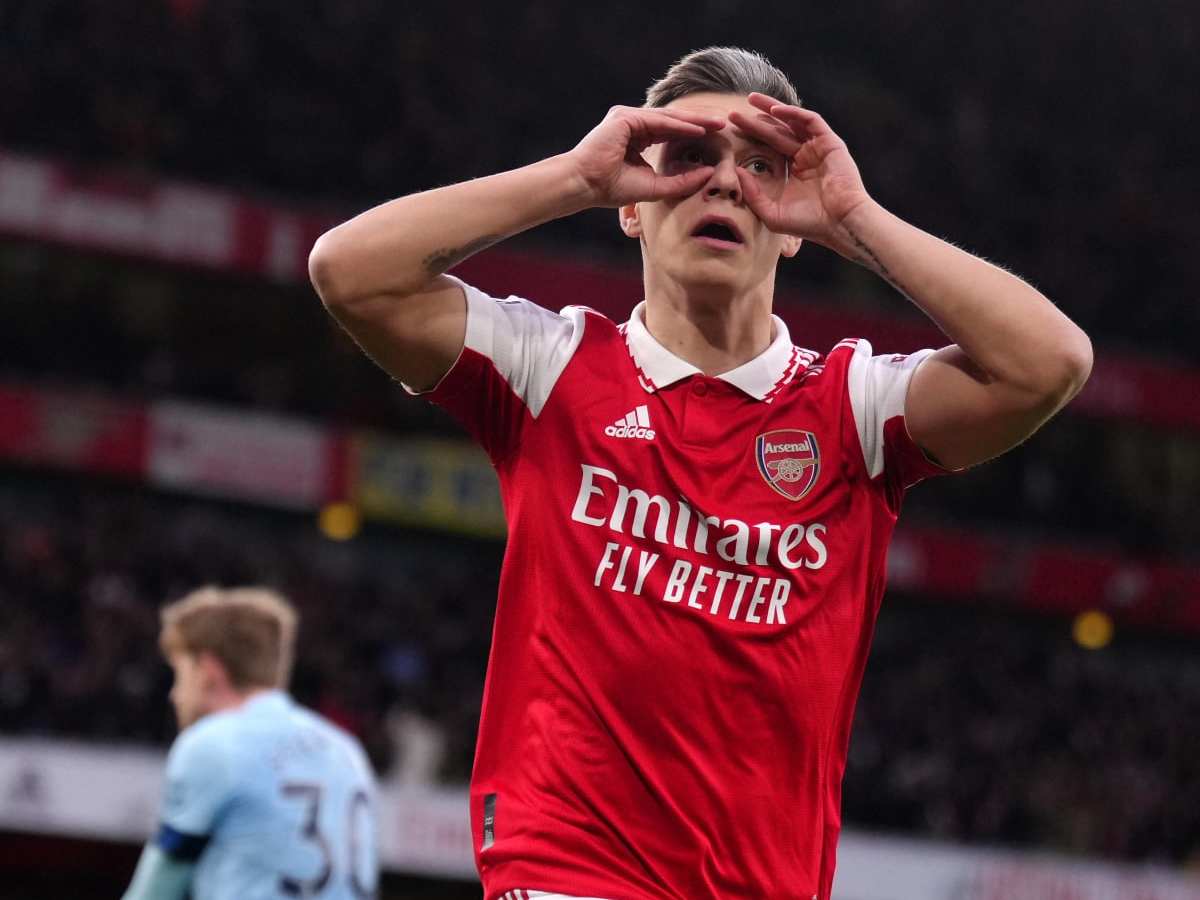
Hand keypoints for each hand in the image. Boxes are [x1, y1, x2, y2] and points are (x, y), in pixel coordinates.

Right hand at [568, 105, 724, 208]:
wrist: (585, 185)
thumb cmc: (610, 188)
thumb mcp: (654, 187)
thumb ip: (681, 181)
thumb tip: (709, 174)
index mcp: (637, 137)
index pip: (672, 132)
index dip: (694, 134)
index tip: (718, 139)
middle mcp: (633, 123)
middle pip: (674, 121)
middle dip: (700, 122)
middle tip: (725, 124)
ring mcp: (628, 117)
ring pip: (669, 118)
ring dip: (694, 120)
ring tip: (718, 124)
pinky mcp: (625, 117)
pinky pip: (658, 120)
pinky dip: (679, 125)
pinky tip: (699, 128)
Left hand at [728, 94, 872, 247]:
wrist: (839, 223)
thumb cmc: (809, 223)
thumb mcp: (772, 213)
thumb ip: (753, 194)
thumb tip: (735, 172)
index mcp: (793, 171)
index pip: (769, 148)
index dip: (751, 139)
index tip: (731, 133)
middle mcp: (805, 156)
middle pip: (776, 131)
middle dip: (755, 121)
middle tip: (733, 114)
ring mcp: (817, 147)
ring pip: (792, 121)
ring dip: (772, 108)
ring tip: (751, 99)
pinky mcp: (829, 142)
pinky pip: (810, 120)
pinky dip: (793, 113)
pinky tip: (774, 110)